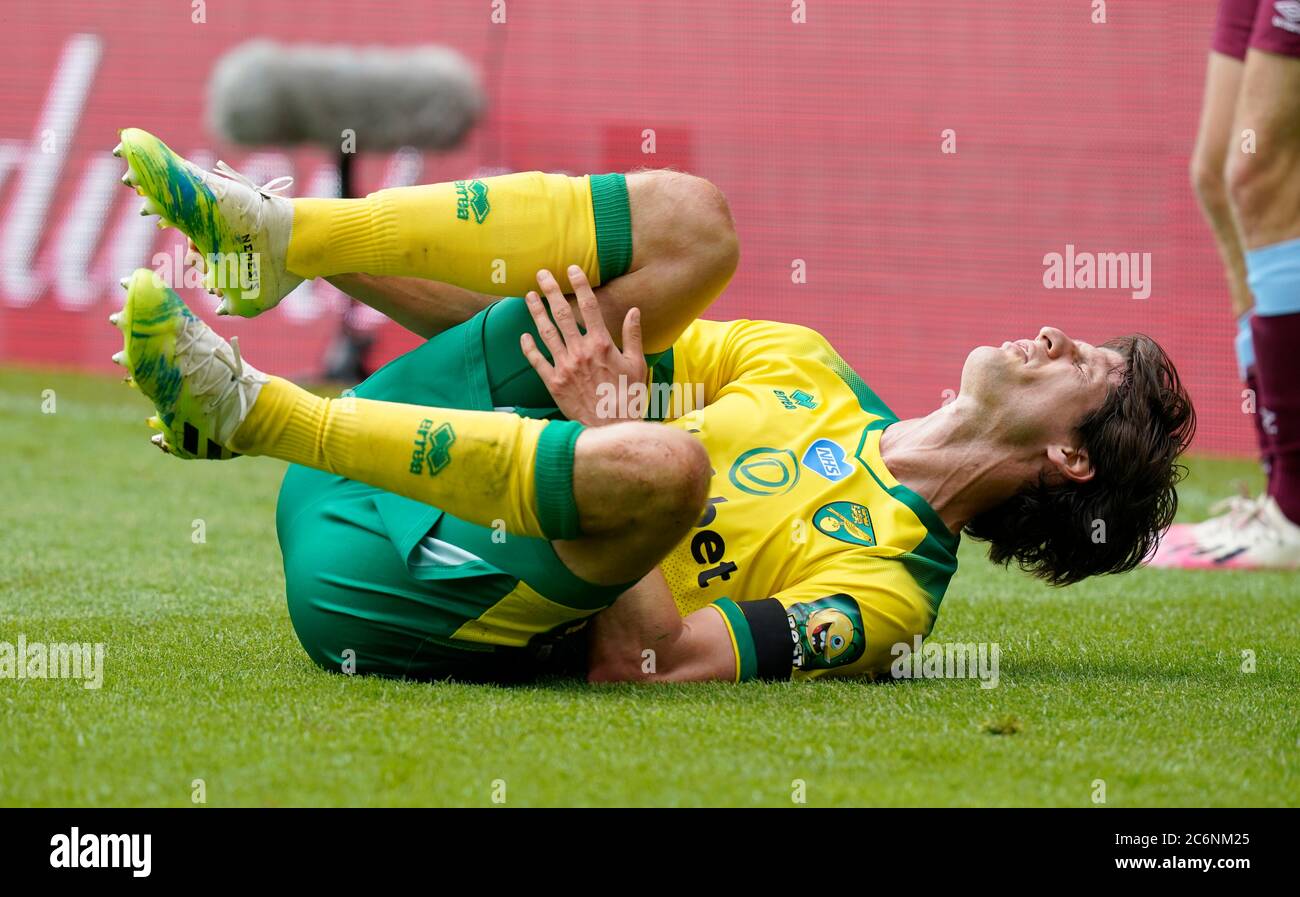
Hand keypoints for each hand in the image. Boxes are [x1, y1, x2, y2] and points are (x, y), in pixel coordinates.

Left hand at [520, 265, 647, 426]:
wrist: (611, 426)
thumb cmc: (628, 396)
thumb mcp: (637, 364)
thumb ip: (633, 335)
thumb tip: (634, 310)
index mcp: (601, 344)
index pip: (589, 306)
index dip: (580, 285)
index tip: (572, 269)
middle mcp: (580, 351)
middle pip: (562, 314)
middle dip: (550, 291)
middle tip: (542, 275)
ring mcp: (564, 367)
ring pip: (546, 333)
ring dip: (535, 312)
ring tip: (528, 296)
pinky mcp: (553, 383)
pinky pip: (537, 361)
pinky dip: (529, 348)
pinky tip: (523, 336)